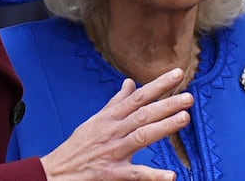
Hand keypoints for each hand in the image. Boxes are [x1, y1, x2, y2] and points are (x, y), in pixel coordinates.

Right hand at [40, 67, 193, 179]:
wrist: (55, 172)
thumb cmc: (78, 145)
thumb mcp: (96, 120)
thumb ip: (116, 102)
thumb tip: (130, 83)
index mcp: (111, 117)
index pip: (138, 96)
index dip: (159, 85)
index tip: (178, 73)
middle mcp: (113, 130)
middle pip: (143, 114)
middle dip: (167, 104)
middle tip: (189, 97)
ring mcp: (113, 151)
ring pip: (141, 136)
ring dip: (164, 127)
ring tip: (184, 118)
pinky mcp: (111, 173)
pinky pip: (134, 174)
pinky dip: (152, 175)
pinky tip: (170, 176)